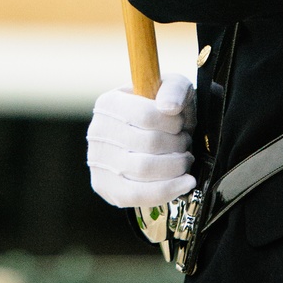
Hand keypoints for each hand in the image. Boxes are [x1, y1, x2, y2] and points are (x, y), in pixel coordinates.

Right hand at [87, 72, 196, 208]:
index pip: (146, 116)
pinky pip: (137, 195)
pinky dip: (167, 190)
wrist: (150, 135)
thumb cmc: (161, 110)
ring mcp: (98, 161)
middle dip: (178, 145)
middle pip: (149, 144)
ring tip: (183, 159)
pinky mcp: (104, 186)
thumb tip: (168, 108)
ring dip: (176, 166)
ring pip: (145, 170)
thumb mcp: (172, 87)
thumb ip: (174, 89)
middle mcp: (97, 131)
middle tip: (184, 143)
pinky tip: (185, 182)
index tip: (180, 123)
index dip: (173, 123)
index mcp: (108, 103)